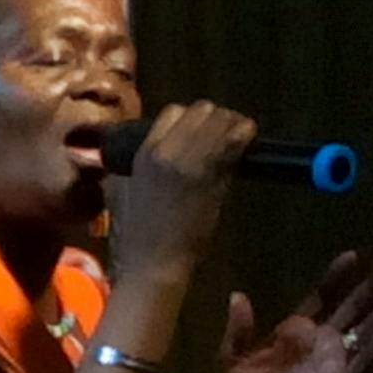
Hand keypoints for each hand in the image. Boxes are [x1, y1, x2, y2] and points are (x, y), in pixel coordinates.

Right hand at [105, 101, 253, 294]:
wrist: (154, 263)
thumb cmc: (138, 236)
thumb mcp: (123, 193)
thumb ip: (133, 168)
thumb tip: (141, 155)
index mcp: (142, 153)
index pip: (173, 111)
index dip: (190, 119)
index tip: (199, 135)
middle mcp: (165, 150)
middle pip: (201, 109)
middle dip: (215, 119)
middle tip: (222, 136)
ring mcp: (189, 161)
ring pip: (221, 119)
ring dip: (233, 125)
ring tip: (237, 139)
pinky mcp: (212, 174)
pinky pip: (235, 139)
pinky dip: (246, 136)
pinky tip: (248, 143)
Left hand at [215, 250, 372, 372]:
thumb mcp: (231, 359)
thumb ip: (238, 329)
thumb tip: (238, 295)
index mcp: (293, 333)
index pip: (321, 297)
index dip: (335, 278)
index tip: (351, 256)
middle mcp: (318, 344)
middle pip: (352, 309)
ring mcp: (331, 364)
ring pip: (365, 331)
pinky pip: (361, 362)